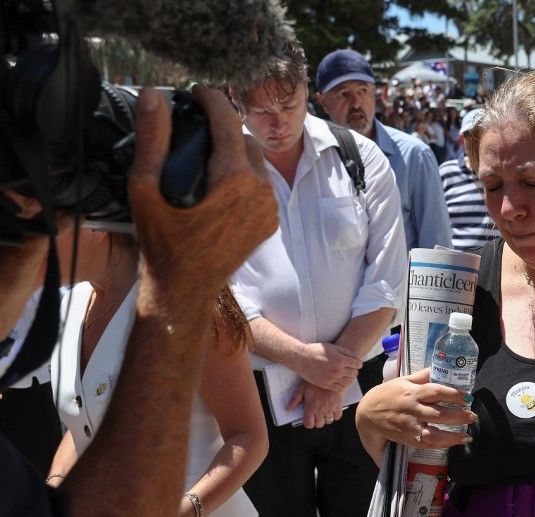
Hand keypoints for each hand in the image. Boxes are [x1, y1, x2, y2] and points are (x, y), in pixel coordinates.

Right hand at [128, 86, 276, 295]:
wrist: (184, 288)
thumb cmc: (162, 243)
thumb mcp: (146, 188)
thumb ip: (153, 139)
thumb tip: (153, 97)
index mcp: (234, 179)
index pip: (228, 120)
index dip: (211, 99)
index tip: (197, 91)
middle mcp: (259, 191)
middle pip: (244, 139)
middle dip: (222, 128)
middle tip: (195, 126)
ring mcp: (268, 209)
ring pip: (256, 162)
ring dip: (234, 152)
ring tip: (206, 152)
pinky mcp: (269, 223)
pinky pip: (261, 186)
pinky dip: (244, 177)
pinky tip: (220, 180)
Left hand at [287, 380, 344, 428]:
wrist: (330, 374)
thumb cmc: (315, 381)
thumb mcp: (302, 388)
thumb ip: (295, 400)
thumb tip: (288, 409)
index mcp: (311, 408)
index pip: (309, 424)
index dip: (308, 423)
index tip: (309, 418)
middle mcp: (321, 411)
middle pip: (319, 425)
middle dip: (317, 421)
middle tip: (316, 414)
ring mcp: (330, 409)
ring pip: (328, 421)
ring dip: (326, 418)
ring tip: (324, 411)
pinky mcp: (339, 406)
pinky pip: (337, 417)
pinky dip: (335, 415)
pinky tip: (332, 409)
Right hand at [296, 342, 361, 390]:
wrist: (302, 359)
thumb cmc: (316, 351)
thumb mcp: (332, 347)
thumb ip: (345, 351)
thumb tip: (356, 357)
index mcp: (340, 360)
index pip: (357, 364)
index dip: (358, 363)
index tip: (357, 363)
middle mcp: (338, 371)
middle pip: (354, 373)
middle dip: (355, 371)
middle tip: (353, 369)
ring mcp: (332, 379)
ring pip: (349, 382)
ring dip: (351, 378)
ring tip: (348, 375)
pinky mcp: (326, 385)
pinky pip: (340, 388)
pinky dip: (344, 385)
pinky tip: (342, 381)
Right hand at [355, 367, 475, 449]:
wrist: (365, 415)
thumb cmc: (387, 395)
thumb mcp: (403, 381)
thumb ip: (422, 376)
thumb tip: (439, 366)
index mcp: (412, 392)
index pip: (435, 391)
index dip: (453, 394)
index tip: (467, 396)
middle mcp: (411, 409)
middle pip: (438, 413)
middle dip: (458, 415)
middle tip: (473, 415)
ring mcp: (409, 425)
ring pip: (433, 432)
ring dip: (452, 435)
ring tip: (467, 435)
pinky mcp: (407, 438)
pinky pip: (427, 442)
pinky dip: (442, 443)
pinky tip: (455, 442)